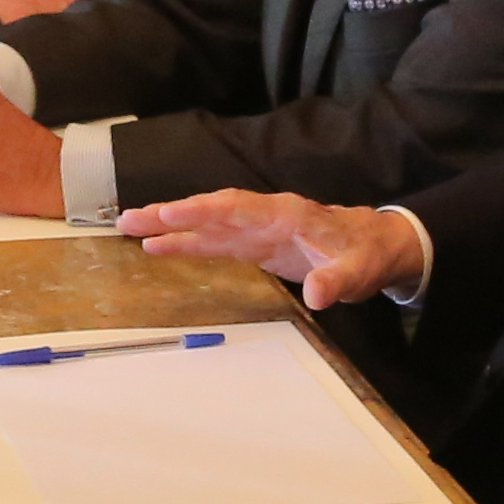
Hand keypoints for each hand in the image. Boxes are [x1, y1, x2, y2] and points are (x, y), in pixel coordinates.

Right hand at [118, 188, 425, 309]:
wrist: (374, 246)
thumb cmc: (365, 254)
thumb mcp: (358, 270)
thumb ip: (337, 280)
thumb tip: (318, 296)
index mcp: (285, 214)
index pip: (236, 208)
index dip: (202, 212)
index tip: (169, 213)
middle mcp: (262, 216)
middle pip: (210, 211)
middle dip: (170, 214)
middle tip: (129, 219)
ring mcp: (254, 230)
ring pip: (205, 224)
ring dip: (167, 226)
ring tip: (128, 227)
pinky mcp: (252, 245)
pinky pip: (212, 241)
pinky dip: (184, 242)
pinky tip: (156, 248)